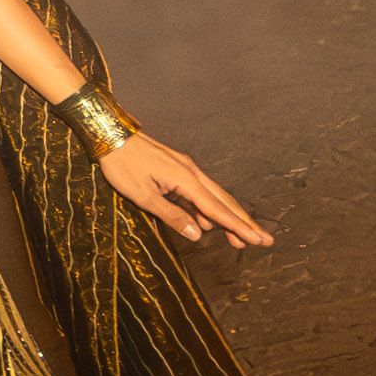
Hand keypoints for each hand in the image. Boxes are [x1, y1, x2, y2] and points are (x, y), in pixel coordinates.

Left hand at [95, 133, 272, 248]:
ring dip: (228, 217)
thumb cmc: (123, 166)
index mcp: (185, 179)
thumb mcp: (143, 195)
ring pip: (214, 196)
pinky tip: (208, 224)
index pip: (217, 209)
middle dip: (243, 222)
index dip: (238, 226)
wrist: (110, 135)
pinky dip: (208, 209)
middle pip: (223, 202)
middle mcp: (191, 172)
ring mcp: (185, 169)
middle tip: (264, 240)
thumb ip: (172, 216)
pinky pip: (199, 192)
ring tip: (241, 238)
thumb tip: (199, 234)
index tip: (257, 240)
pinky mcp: (177, 169)